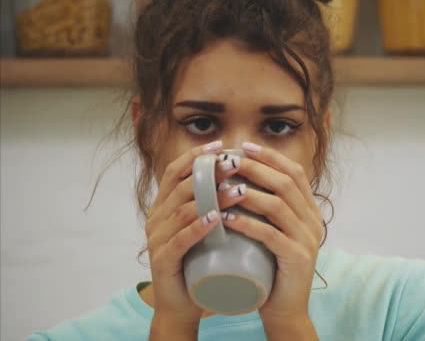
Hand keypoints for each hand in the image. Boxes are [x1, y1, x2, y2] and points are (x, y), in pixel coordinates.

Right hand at [145, 140, 242, 323]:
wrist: (183, 305)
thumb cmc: (199, 262)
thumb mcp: (204, 228)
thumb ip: (213, 205)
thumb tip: (242, 178)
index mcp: (164, 206)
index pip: (174, 172)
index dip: (196, 156)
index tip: (222, 146)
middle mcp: (156, 218)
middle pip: (180, 186)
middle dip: (209, 172)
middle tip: (236, 164)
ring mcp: (157, 239)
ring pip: (184, 210)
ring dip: (212, 197)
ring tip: (239, 190)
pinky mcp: (163, 260)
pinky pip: (180, 239)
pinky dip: (198, 227)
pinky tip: (216, 219)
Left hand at [218, 142, 323, 322]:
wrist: (285, 308)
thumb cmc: (273, 267)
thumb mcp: (275, 232)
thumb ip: (268, 209)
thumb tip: (240, 178)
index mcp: (311, 211)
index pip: (295, 172)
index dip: (270, 156)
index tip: (244, 147)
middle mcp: (313, 221)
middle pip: (285, 183)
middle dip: (255, 168)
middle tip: (228, 161)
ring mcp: (308, 240)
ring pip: (278, 205)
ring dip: (248, 193)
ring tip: (222, 187)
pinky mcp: (297, 258)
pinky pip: (271, 234)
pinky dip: (248, 223)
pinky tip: (228, 218)